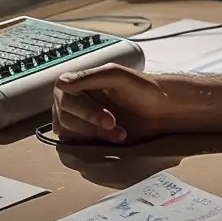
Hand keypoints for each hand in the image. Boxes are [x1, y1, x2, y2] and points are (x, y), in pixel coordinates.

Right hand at [51, 64, 181, 144]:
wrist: (159, 110)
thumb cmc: (141, 89)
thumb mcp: (117, 75)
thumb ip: (89, 77)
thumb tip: (61, 84)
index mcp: (76, 82)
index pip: (63, 96)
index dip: (83, 110)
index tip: (108, 118)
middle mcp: (70, 100)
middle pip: (65, 116)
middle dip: (92, 123)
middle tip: (115, 125)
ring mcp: (75, 119)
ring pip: (68, 132)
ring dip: (95, 134)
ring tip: (120, 133)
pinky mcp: (81, 137)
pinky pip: (72, 144)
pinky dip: (91, 143)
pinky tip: (110, 140)